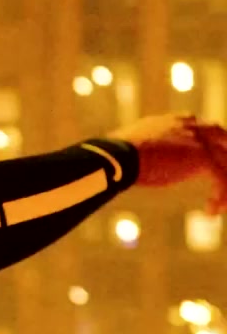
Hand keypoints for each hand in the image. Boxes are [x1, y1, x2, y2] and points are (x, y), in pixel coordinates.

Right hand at [107, 113, 226, 212]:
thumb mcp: (134, 146)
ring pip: (225, 161)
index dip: (207, 142)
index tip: (207, 159)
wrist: (119, 157)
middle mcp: (190, 126)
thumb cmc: (117, 154)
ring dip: (224, 183)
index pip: (200, 126)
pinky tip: (210, 212)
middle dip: (225, 154)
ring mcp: (199, 140)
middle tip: (223, 176)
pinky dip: (221, 195)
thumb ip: (146, 148)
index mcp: (173, 122)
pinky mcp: (203, 157)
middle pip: (221, 136)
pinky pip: (222, 178)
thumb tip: (128, 158)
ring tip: (220, 205)